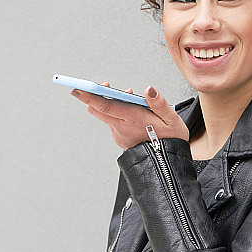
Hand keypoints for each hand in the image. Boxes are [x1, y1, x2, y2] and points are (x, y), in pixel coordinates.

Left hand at [71, 82, 188, 149]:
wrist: (168, 165)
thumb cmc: (171, 141)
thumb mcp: (172, 120)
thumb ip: (159, 103)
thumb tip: (149, 90)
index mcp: (134, 120)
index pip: (106, 107)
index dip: (91, 96)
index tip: (79, 89)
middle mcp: (122, 128)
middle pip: (99, 110)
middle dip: (96, 96)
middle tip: (104, 85)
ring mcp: (119, 135)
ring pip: (106, 115)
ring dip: (111, 104)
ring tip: (129, 96)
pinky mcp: (120, 138)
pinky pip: (113, 122)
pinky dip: (117, 113)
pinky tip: (130, 110)